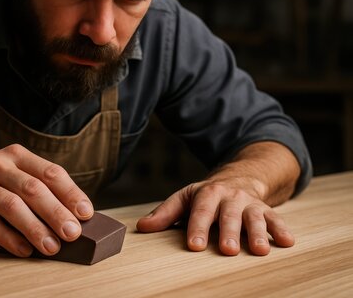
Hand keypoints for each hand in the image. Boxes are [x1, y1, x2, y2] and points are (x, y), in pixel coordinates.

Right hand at [0, 144, 93, 257]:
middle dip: (56, 213)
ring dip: (35, 229)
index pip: (50, 172)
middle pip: (33, 189)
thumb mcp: (11, 176)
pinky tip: (25, 250)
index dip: (71, 193)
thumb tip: (71, 218)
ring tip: (52, 247)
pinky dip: (9, 238)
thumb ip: (37, 190)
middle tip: (73, 234)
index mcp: (16, 154)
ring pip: (12, 206)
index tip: (86, 213)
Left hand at [136, 178, 294, 255]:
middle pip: (229, 215)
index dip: (197, 228)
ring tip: (259, 251)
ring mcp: (249, 203)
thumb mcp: (184, 199)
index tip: (193, 245)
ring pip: (254, 217)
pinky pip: (275, 218)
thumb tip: (142, 227)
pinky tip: (287, 242)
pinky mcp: (266, 210)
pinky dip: (281, 229)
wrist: (237, 179)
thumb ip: (166, 213)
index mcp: (207, 194)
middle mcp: (229, 197)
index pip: (201, 211)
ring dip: (258, 233)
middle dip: (229, 232)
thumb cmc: (205, 197)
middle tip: (227, 250)